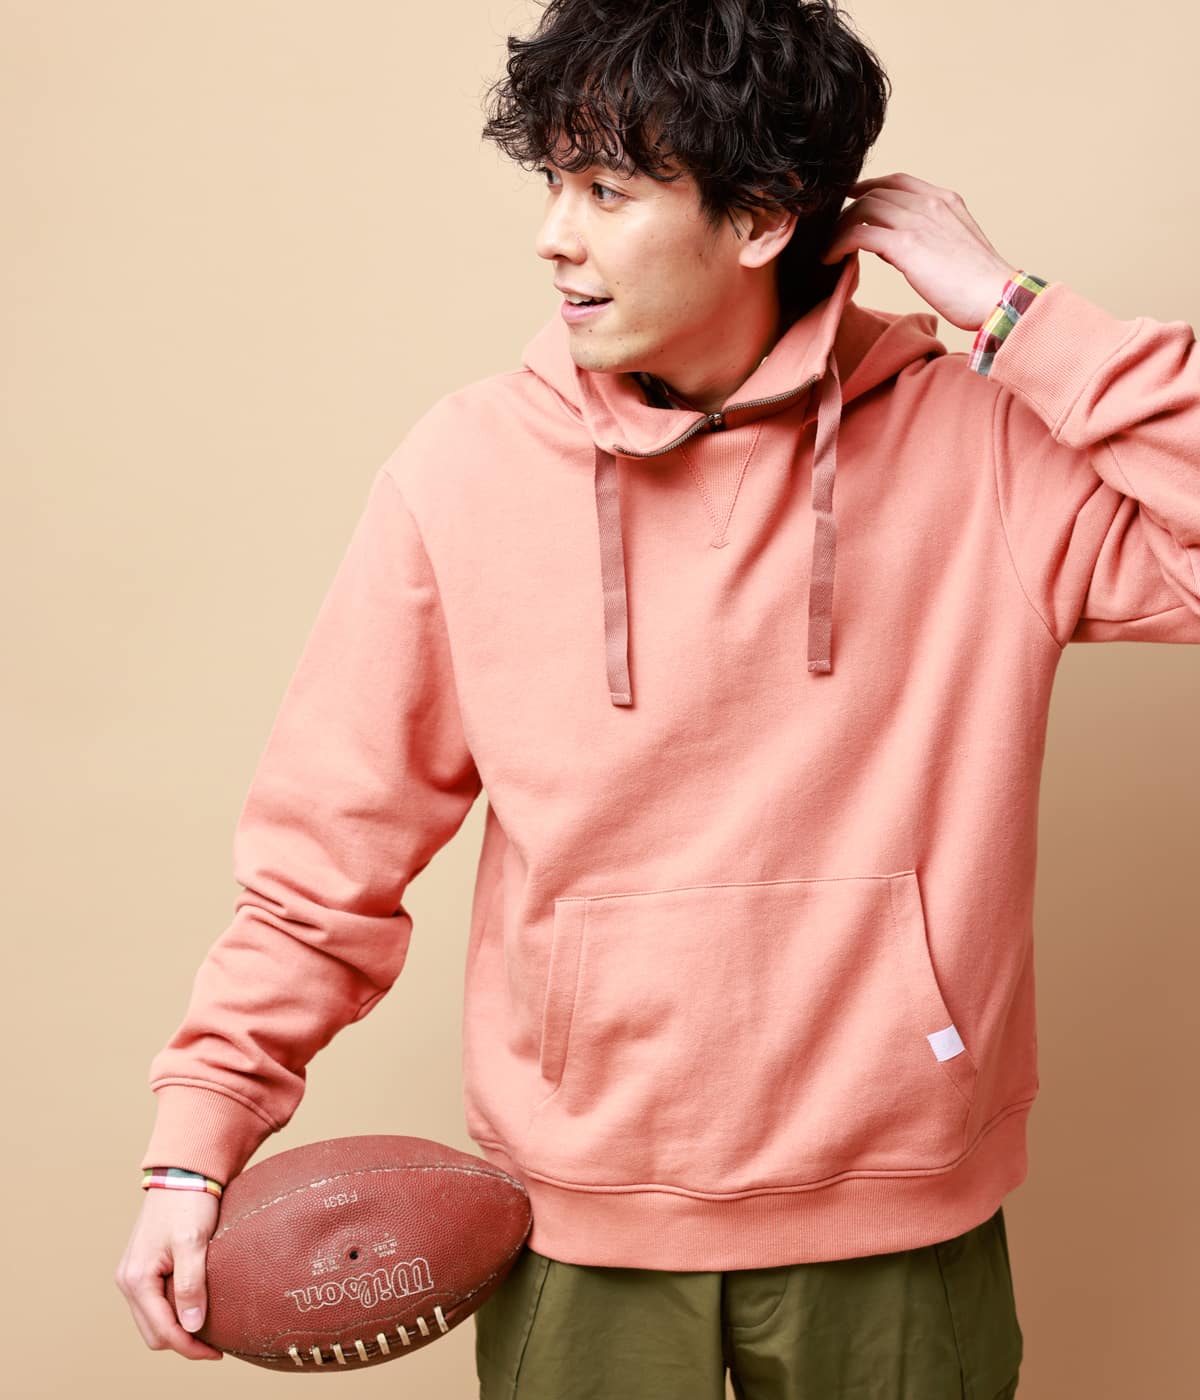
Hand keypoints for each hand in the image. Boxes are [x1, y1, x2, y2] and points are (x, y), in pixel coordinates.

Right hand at [115, 1187, 223, 1360]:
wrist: (182, 1171)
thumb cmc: (189, 1201)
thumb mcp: (193, 1240)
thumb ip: (191, 1283)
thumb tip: (192, 1326)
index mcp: (137, 1278)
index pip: (162, 1331)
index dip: (189, 1347)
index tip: (217, 1352)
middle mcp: (129, 1280)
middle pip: (154, 1332)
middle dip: (183, 1342)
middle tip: (216, 1344)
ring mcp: (133, 1275)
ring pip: (153, 1320)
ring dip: (178, 1328)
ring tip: (209, 1328)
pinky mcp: (144, 1267)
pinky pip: (156, 1303)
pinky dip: (174, 1312)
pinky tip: (197, 1307)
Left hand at [820, 172, 1016, 331]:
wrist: (997, 297)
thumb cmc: (977, 284)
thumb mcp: (953, 247)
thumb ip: (924, 238)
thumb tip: (888, 245)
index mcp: (944, 200)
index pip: (897, 181)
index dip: (869, 187)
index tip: (850, 201)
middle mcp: (930, 203)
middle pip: (874, 193)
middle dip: (848, 210)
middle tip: (832, 231)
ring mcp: (918, 221)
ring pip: (862, 208)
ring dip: (839, 228)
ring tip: (829, 248)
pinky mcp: (906, 244)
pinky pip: (858, 233)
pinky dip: (838, 243)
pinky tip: (830, 258)